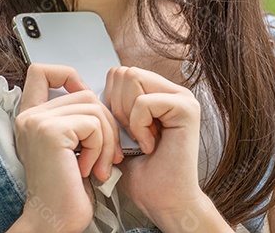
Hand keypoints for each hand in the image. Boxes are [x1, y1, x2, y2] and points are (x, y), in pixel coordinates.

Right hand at [14, 63, 123, 232]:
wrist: (54, 222)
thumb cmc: (67, 192)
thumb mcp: (71, 147)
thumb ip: (76, 119)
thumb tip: (101, 98)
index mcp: (31, 118)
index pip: (42, 71)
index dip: (69, 75)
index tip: (86, 103)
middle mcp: (29, 116)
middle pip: (84, 92)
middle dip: (106, 123)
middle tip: (107, 155)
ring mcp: (37, 122)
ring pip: (93, 107)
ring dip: (106, 140)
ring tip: (98, 166)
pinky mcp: (51, 132)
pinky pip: (93, 125)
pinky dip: (100, 148)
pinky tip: (88, 169)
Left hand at [103, 66, 208, 219]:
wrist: (164, 203)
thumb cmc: (144, 176)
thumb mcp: (118, 134)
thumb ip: (111, 108)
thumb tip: (87, 89)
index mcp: (158, 93)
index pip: (119, 74)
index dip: (109, 101)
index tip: (121, 132)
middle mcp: (172, 91)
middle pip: (123, 72)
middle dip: (116, 106)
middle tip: (130, 136)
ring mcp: (182, 98)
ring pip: (132, 79)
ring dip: (126, 115)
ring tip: (140, 139)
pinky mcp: (187, 109)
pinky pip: (143, 103)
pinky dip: (138, 126)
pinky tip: (150, 145)